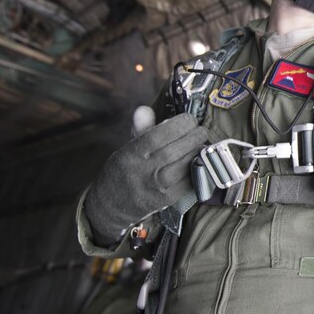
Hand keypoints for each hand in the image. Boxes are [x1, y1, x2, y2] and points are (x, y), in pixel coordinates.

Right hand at [84, 113, 208, 245]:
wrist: (111, 205)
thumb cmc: (124, 171)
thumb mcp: (127, 148)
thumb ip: (141, 129)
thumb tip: (145, 109)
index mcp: (132, 154)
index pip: (158, 135)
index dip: (178, 124)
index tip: (189, 119)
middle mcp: (143, 170)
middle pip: (175, 150)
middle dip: (194, 137)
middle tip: (202, 130)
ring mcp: (156, 187)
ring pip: (184, 165)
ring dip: (198, 152)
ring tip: (202, 144)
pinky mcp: (166, 199)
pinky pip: (189, 181)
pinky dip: (198, 169)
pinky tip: (201, 161)